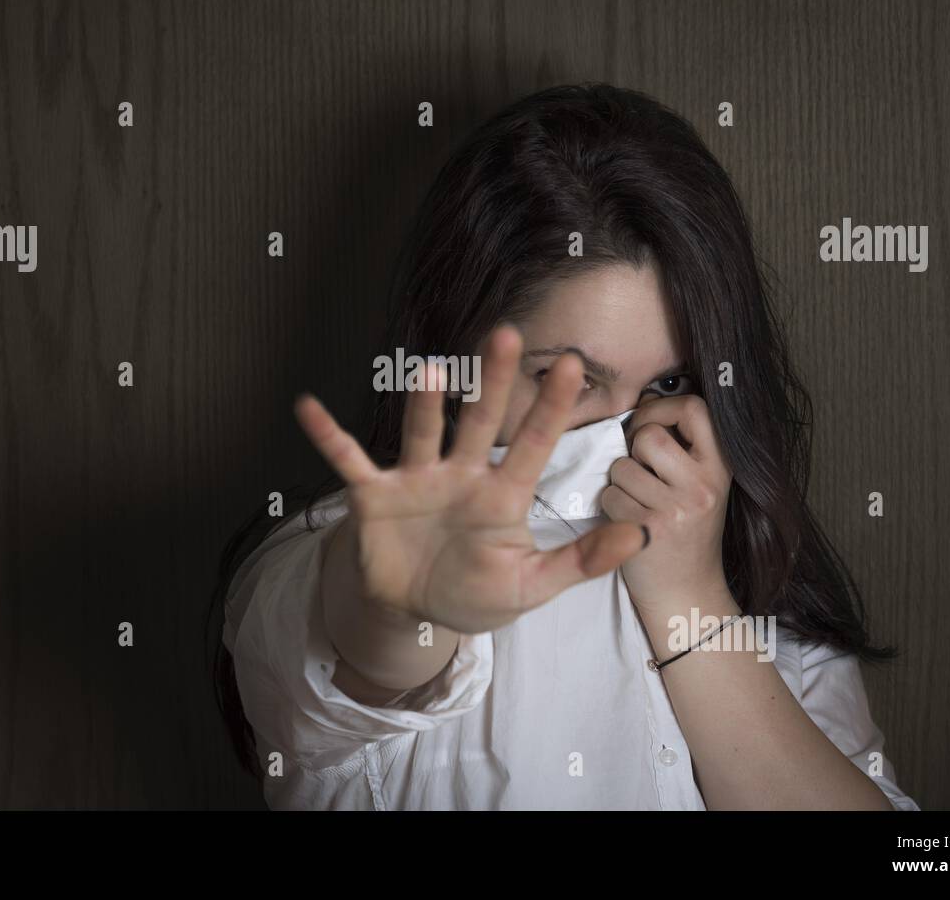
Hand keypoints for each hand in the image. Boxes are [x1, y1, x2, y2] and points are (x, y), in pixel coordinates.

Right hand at [293, 325, 647, 634]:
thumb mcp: (533, 585)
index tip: (572, 365)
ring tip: (425, 372)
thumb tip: (639, 535)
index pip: (534, 444)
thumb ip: (581, 561)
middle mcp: (460, 475)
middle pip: (481, 421)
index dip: (552, 408)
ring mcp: (416, 481)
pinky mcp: (375, 496)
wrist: (417, 612)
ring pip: (422, 434)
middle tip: (506, 336)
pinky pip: (350, 461)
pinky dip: (329, 437)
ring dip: (423, 406)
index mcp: (502, 495)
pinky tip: (309, 408)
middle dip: (492, 382)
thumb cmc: (477, 591)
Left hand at [602, 391, 733, 610]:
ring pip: (622, 466)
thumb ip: (683, 444)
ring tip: (639, 501)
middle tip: (641, 469)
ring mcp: (677, 510)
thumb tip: (646, 398)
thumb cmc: (685, 528)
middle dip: (634, 449)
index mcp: (722, 466)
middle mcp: (704, 486)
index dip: (661, 408)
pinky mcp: (648, 531)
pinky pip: (610, 495)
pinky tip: (629, 521)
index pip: (695, 409)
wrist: (686, 592)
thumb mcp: (701, 482)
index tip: (648, 424)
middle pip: (649, 436)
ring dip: (620, 482)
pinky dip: (611, 505)